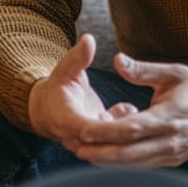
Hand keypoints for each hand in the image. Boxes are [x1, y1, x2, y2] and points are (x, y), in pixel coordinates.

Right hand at [27, 34, 138, 148]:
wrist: (48, 108)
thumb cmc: (58, 85)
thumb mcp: (66, 68)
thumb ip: (78, 57)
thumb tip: (88, 39)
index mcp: (65, 119)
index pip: (87, 129)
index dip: (107, 124)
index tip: (126, 111)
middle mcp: (76, 137)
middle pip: (101, 143)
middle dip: (122, 132)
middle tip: (140, 113)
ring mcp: (86, 143)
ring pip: (108, 147)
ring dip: (125, 133)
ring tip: (135, 108)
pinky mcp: (96, 144)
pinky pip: (112, 144)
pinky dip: (124, 132)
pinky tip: (129, 108)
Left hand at [73, 53, 187, 167]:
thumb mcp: (173, 72)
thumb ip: (143, 70)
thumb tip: (117, 60)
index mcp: (170, 117)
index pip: (132, 129)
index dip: (106, 132)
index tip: (84, 129)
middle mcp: (170, 140)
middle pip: (130, 154)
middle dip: (101, 153)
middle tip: (76, 149)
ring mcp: (172, 154)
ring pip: (136, 165)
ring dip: (110, 162)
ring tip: (86, 155)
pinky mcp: (173, 159)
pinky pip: (145, 166)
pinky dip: (125, 164)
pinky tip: (108, 158)